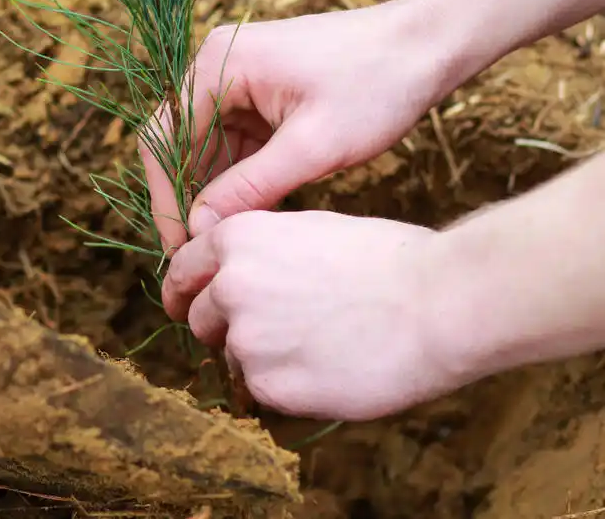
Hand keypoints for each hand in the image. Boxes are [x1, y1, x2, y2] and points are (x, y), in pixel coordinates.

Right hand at [139, 0, 461, 252]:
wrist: (430, 43)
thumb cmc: (378, 85)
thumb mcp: (313, 147)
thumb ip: (250, 188)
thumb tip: (198, 228)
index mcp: (217, 65)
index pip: (164, 140)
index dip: (167, 198)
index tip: (178, 246)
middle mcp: (215, 63)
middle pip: (177, 142)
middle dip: (187, 197)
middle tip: (198, 250)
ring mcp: (236, 75)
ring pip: (205, 146)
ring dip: (214, 190)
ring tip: (229, 238)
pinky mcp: (258, 90)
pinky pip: (233, 140)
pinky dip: (239, 176)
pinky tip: (254, 211)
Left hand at [161, 210, 465, 420]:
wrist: (438, 303)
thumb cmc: (388, 259)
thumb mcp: (309, 230)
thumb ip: (261, 252)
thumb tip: (234, 273)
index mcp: (238, 239)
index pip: (183, 269)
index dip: (183, 290)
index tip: (183, 304)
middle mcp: (230, 286)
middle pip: (200, 317)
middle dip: (223, 326)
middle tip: (269, 330)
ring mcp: (247, 339)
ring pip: (233, 356)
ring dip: (262, 355)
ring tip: (319, 343)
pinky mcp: (270, 386)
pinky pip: (263, 390)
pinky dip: (288, 384)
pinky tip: (330, 366)